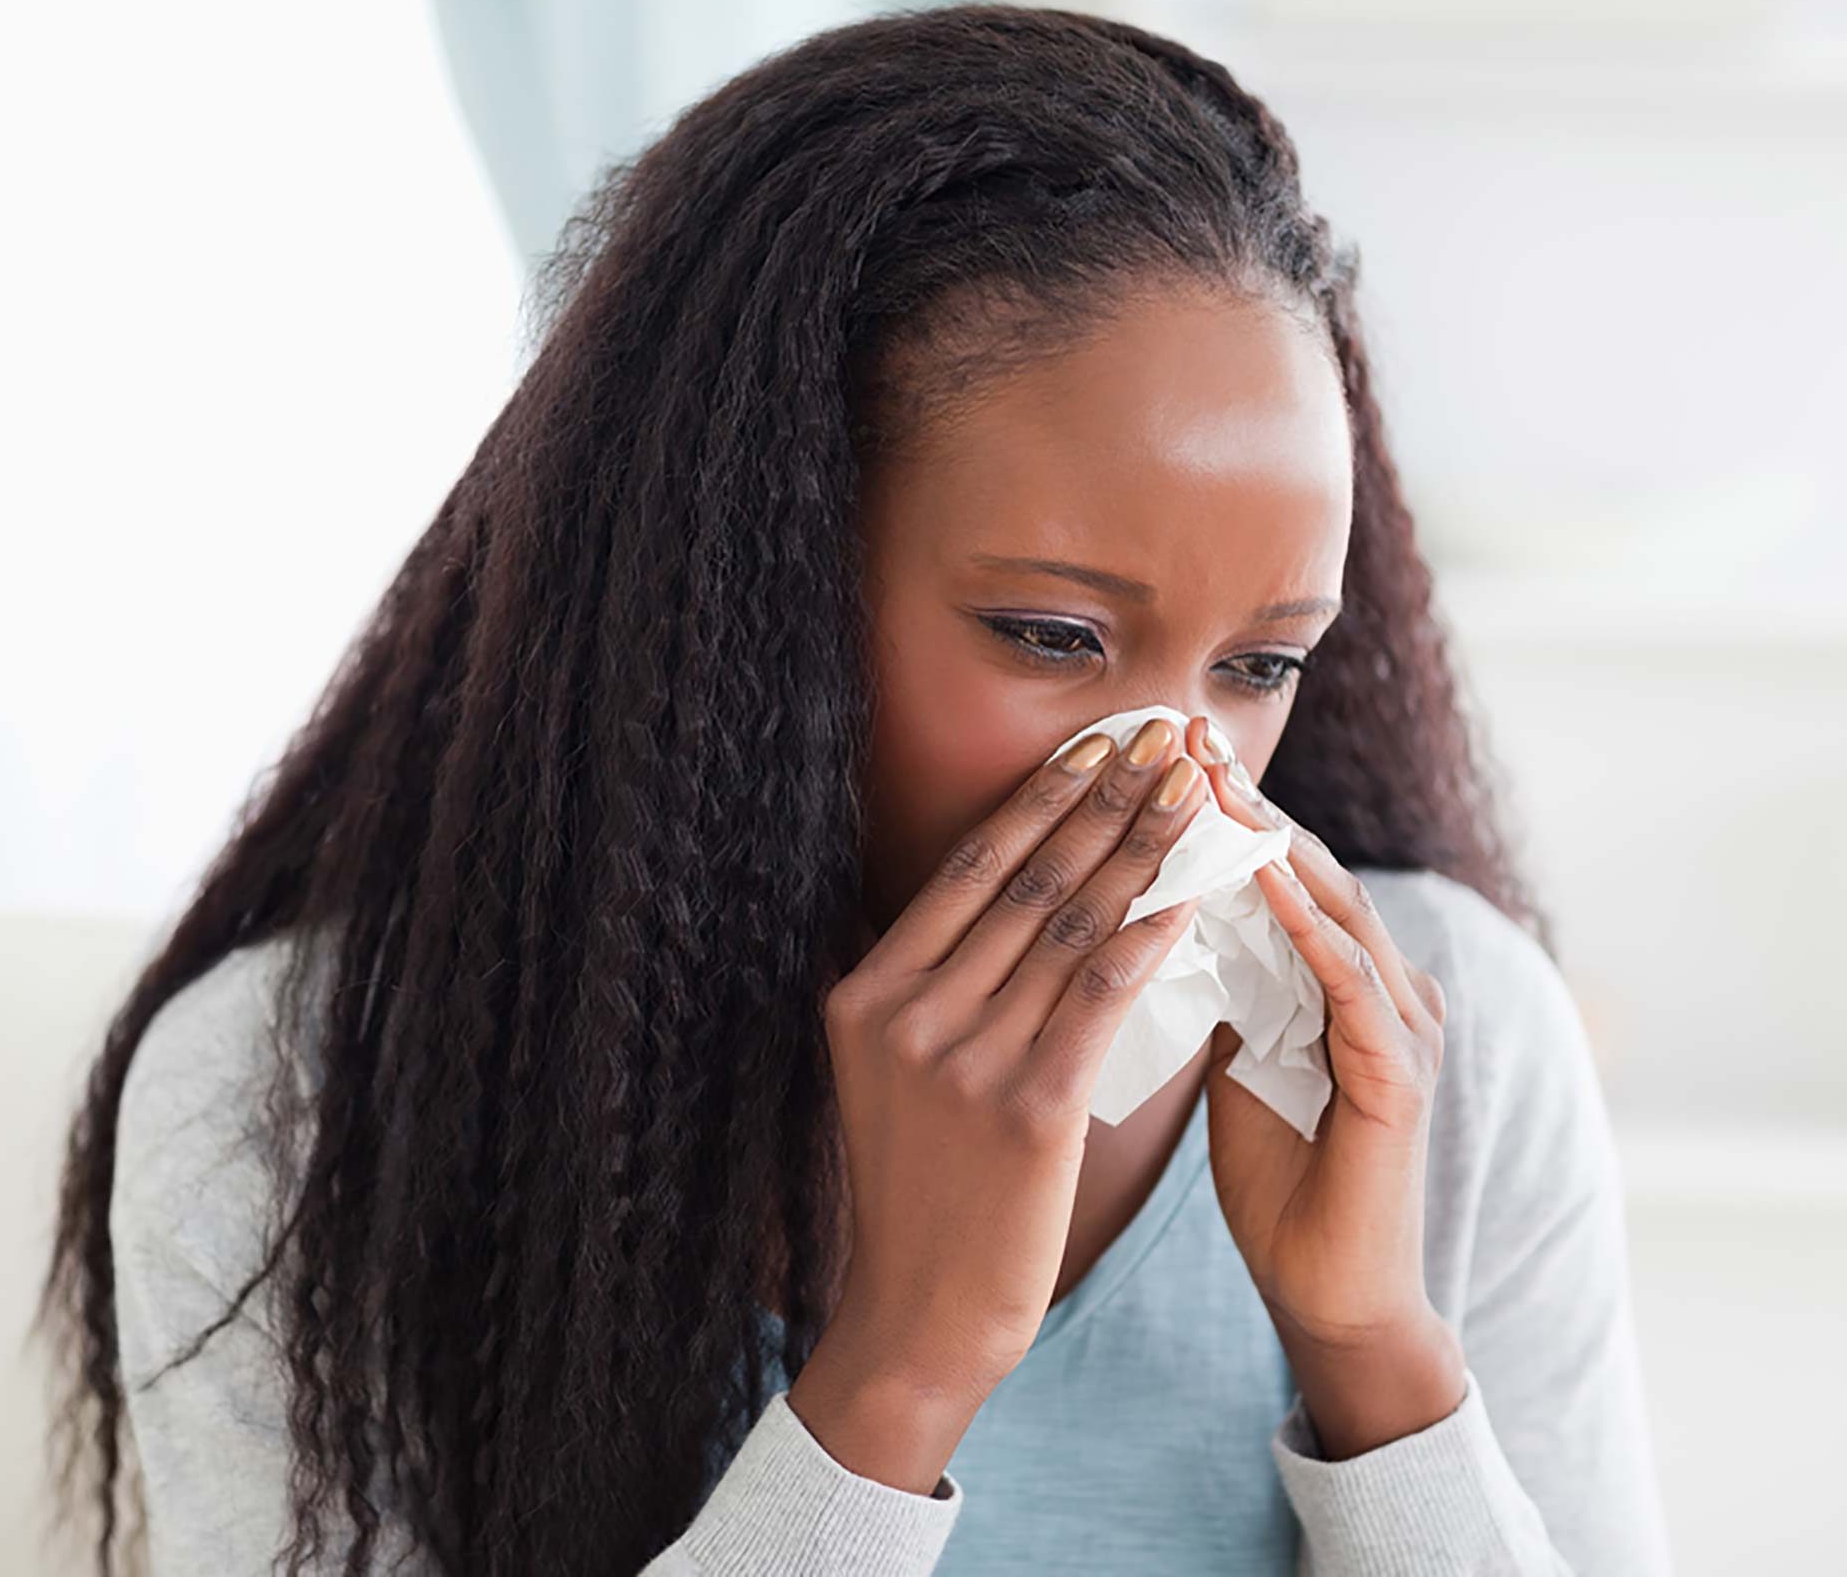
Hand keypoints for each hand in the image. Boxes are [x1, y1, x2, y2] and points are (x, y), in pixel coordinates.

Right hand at [791, 714, 1208, 1492]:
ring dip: (1143, 851)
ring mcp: (960, 1059)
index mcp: (864, 998)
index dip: (1037, 803)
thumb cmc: (922, 1196)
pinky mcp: (1026, 1108)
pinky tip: (1195, 894)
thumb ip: (931, 993)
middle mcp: (903, 1015)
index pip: (964, 875)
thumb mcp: (893, 1078)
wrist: (918, 1317)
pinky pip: (1103, 997)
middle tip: (1163, 743)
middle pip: (1021, 884)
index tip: (1094, 748)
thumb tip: (995, 900)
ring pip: (1070, 928)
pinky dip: (1153, 935)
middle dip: (1102, 804)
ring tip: (1196, 799)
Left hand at [1182, 716, 1468, 1458]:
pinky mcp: (1400, 1079)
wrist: (1329, 1288)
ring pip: (1334, 908)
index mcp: (1337, 975)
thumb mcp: (1229, 1053)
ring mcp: (1400, 1026)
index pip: (1273, 868)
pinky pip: (1353, 985)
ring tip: (1216, 784)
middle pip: (1307, 867)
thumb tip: (1145, 907)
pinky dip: (1311, 929)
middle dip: (1243, 800)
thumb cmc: (1278, 1172)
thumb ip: (1212, 979)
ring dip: (1274, 844)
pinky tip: (1266, 884)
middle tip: (1183, 729)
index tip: (1154, 745)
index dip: (1216, 808)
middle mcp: (1382, 984)